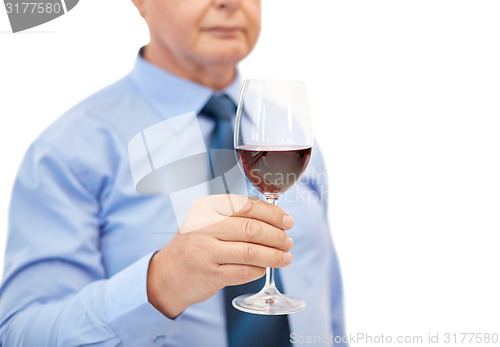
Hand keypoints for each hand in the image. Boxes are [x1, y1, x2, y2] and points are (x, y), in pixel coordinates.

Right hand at [146, 194, 293, 318]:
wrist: (166, 275)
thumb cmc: (195, 245)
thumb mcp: (207, 221)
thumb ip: (236, 215)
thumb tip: (276, 216)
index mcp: (206, 208)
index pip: (246, 206)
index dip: (272, 214)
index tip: (287, 221)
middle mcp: (203, 227)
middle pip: (251, 229)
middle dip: (277, 236)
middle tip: (288, 242)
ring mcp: (205, 252)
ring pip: (251, 252)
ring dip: (274, 255)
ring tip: (285, 257)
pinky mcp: (210, 275)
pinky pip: (244, 271)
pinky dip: (259, 270)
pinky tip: (264, 268)